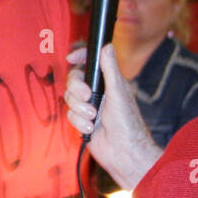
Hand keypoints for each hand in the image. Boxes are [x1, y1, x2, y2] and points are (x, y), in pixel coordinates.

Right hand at [64, 43, 161, 190]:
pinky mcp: (81, 121)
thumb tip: (107, 46)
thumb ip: (110, 69)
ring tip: (93, 117)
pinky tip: (91, 128)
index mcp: (108, 82)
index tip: (72, 57)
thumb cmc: (127, 123)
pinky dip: (79, 122)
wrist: (123, 151)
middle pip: (73, 80)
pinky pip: (69, 115)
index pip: (89, 63)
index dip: (79, 57)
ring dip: (79, 109)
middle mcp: (97, 93)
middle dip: (77, 89)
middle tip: (88, 96)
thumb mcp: (119, 91)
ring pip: (69, 99)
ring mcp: (88, 107)